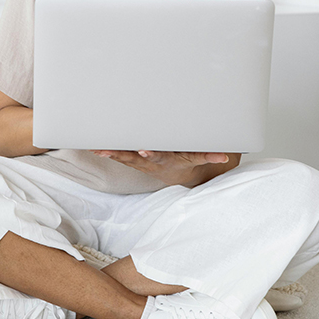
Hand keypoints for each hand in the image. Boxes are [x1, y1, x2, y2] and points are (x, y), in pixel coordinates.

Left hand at [91, 150, 235, 187]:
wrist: (178, 173)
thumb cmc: (187, 160)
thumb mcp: (199, 157)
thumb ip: (210, 155)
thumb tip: (225, 155)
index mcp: (166, 160)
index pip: (158, 157)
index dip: (151, 154)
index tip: (143, 150)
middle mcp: (150, 161)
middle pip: (133, 158)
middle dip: (120, 154)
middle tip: (106, 151)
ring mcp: (140, 161)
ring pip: (122, 157)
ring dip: (109, 152)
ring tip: (95, 148)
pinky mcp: (133, 159)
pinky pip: (119, 155)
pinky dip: (107, 151)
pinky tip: (93, 146)